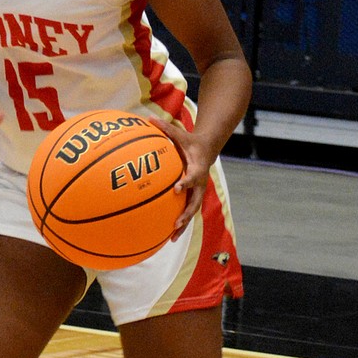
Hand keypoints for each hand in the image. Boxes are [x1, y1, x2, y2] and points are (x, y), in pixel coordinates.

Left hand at [149, 119, 212, 239]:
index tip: (177, 189)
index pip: (193, 177)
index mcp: (197, 168)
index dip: (186, 183)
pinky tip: (167, 235)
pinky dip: (180, 223)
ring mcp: (198, 192)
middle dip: (186, 214)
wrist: (208, 149)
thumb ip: (166, 128)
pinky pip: (187, 211)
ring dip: (183, 225)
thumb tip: (149, 118)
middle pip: (195, 202)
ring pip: (192, 211)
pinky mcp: (194, 196)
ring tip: (172, 238)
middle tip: (176, 222)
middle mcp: (200, 183)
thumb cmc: (191, 142)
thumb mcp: (181, 134)